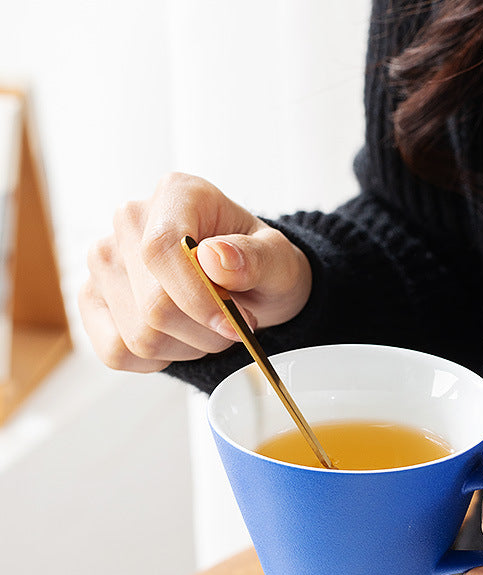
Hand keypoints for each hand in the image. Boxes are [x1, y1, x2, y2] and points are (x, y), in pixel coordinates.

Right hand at [79, 172, 311, 371]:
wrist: (249, 287)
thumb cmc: (260, 268)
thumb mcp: (280, 261)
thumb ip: (257, 258)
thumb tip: (214, 258)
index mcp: (177, 195)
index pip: (162, 250)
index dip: (198, 299)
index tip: (234, 325)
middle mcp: (129, 221)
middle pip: (153, 304)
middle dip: (204, 331)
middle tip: (233, 326)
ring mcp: (104, 261)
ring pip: (138, 336)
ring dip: (187, 347)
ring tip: (208, 327)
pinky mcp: (91, 298)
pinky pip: (117, 352)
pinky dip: (157, 359)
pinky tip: (180, 338)